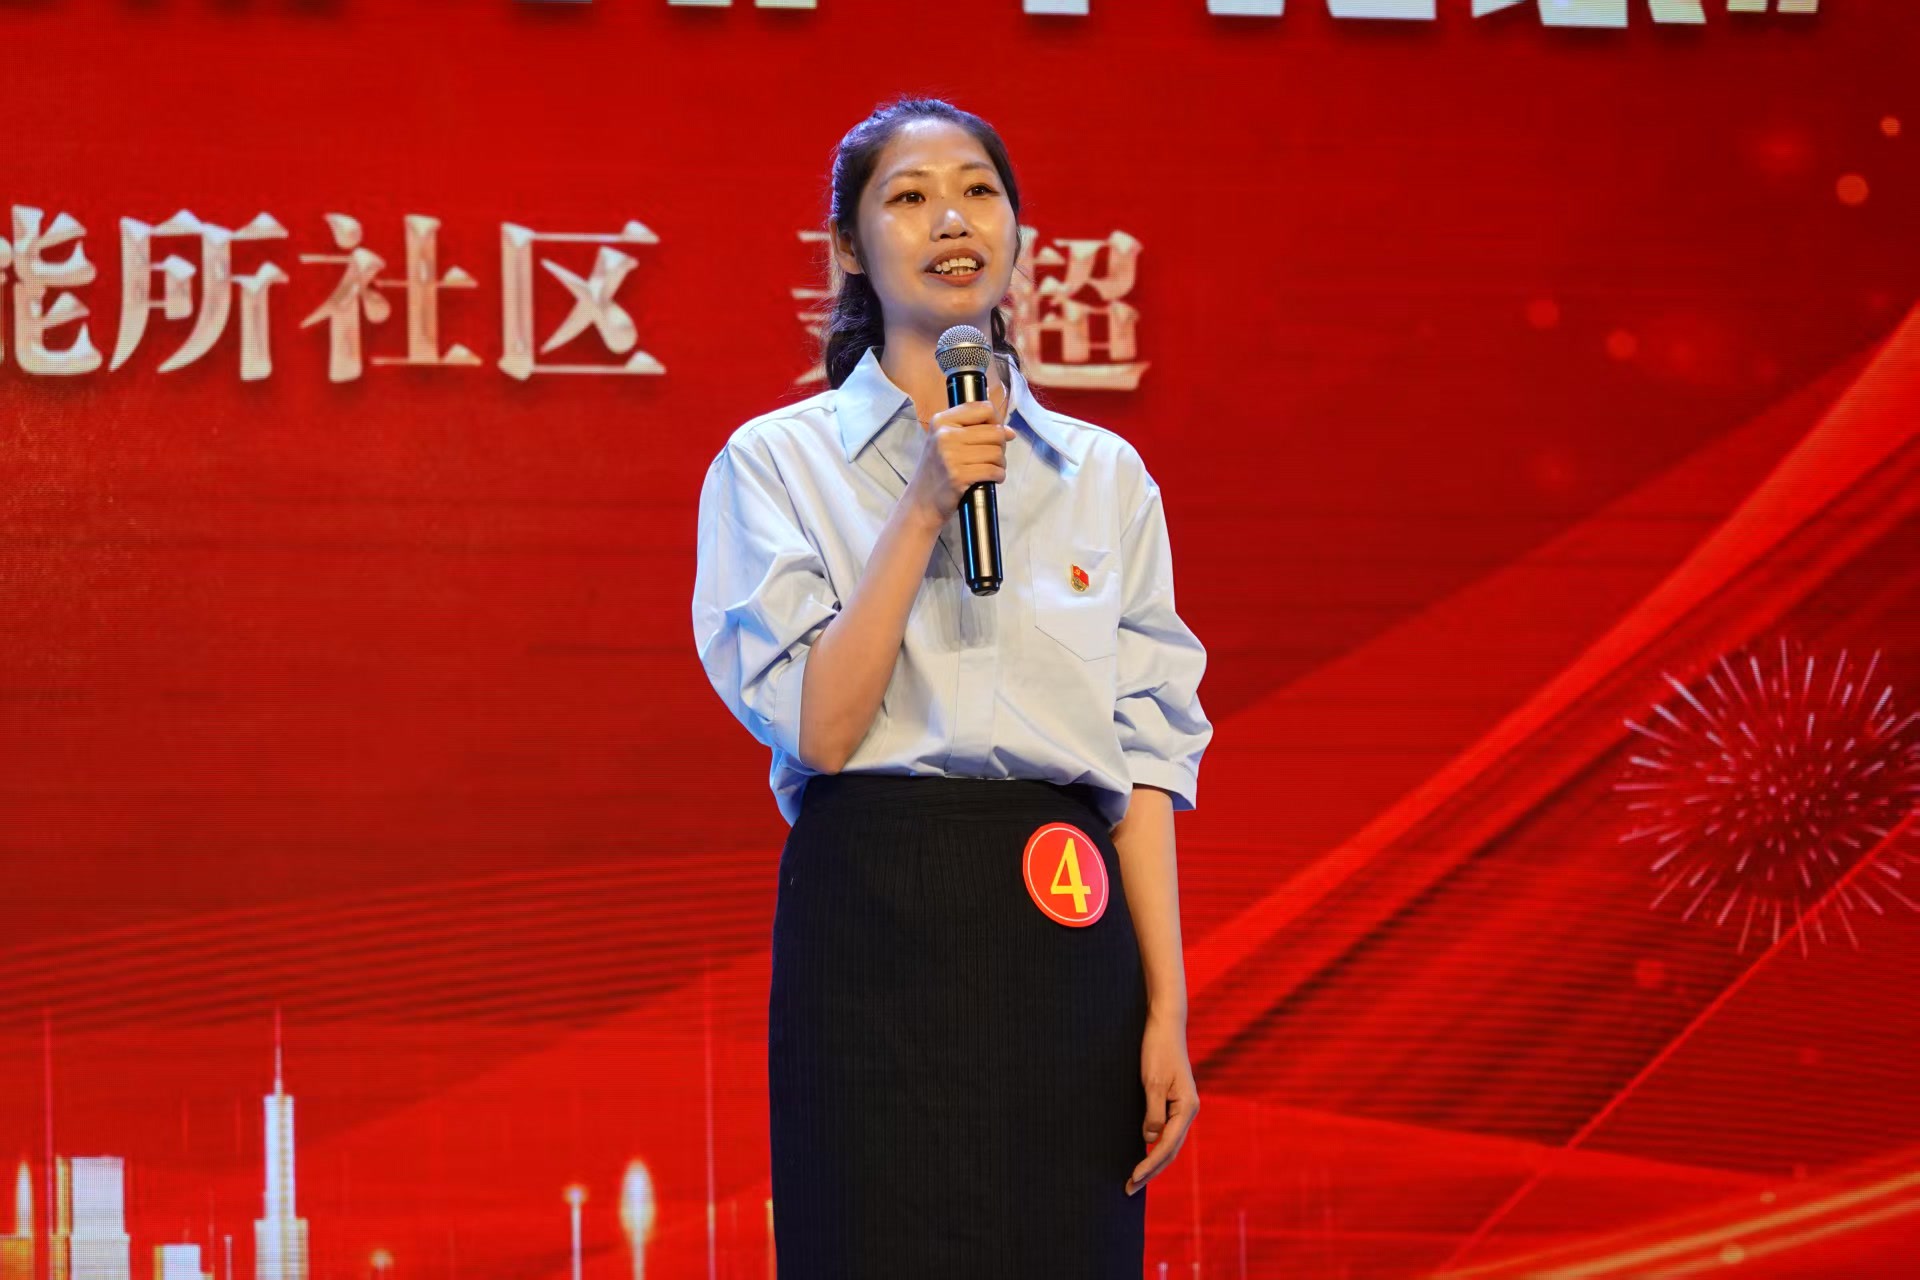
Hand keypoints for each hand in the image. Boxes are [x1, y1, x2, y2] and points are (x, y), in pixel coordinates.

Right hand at [904, 399, 1014, 524]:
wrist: (921, 501)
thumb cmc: (938, 470)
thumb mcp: (946, 442)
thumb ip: (975, 430)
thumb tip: (1009, 432)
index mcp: (941, 421)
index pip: (983, 408)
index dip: (996, 420)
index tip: (994, 432)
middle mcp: (945, 435)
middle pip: (995, 431)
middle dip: (1001, 445)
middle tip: (992, 456)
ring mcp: (951, 456)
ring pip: (996, 452)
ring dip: (1000, 463)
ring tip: (991, 468)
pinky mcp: (959, 476)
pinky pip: (993, 470)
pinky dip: (998, 475)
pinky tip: (992, 478)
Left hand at [1126, 1010, 1198, 1195]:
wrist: (1164, 1025)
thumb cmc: (1157, 1049)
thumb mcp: (1151, 1082)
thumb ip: (1153, 1113)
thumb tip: (1150, 1140)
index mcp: (1187, 1107)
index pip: (1167, 1146)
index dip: (1149, 1165)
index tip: (1132, 1179)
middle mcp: (1188, 1111)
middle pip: (1171, 1150)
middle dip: (1151, 1171)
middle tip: (1128, 1189)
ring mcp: (1183, 1107)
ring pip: (1170, 1143)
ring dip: (1153, 1163)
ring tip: (1135, 1180)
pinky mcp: (1174, 1102)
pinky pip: (1166, 1131)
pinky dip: (1155, 1147)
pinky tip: (1143, 1154)